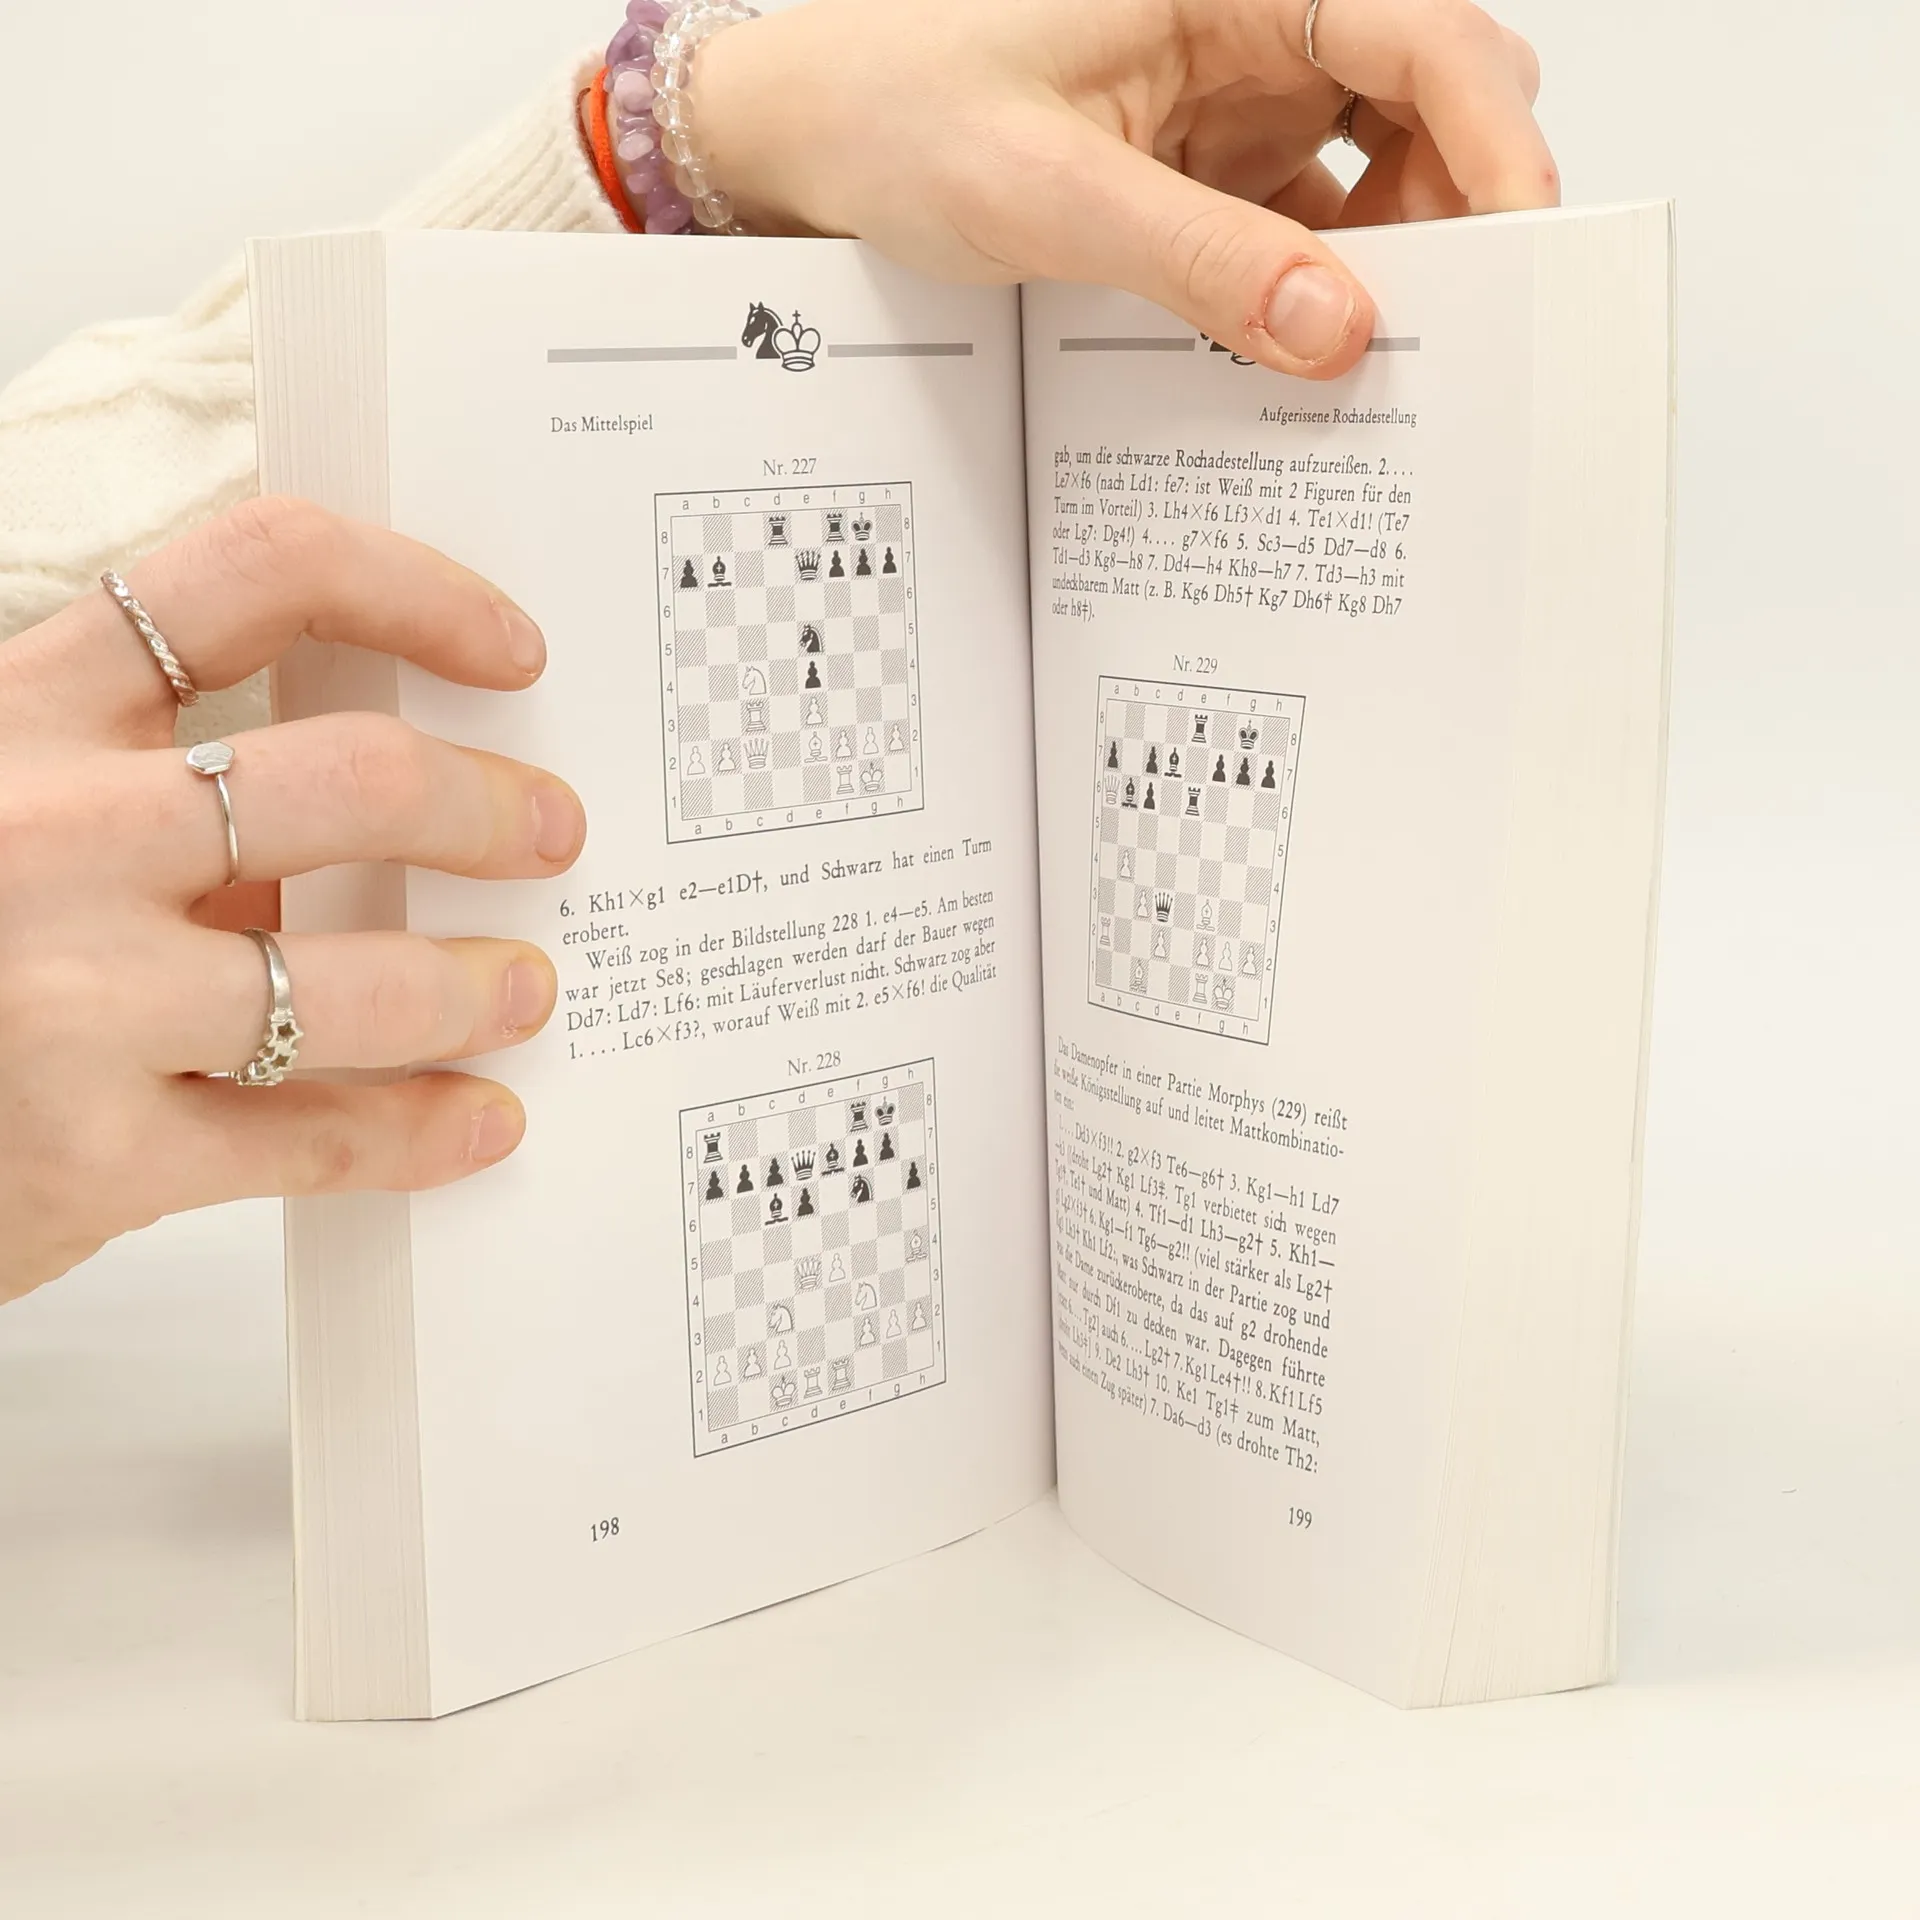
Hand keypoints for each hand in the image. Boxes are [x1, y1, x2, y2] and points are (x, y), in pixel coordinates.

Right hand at [0, 501, 586, 1302]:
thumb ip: (146, 786)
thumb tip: (371, 801)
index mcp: (19, 707)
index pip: (251, 577)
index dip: (415, 593)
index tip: (511, 651)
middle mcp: (47, 832)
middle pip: (350, 779)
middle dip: (488, 808)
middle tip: (550, 831)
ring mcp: (68, 997)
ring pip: (357, 979)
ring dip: (477, 982)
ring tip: (526, 986)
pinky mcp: (90, 1155)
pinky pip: (312, 1141)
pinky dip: (418, 1133)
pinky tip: (480, 1122)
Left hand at [697, 0, 1554, 376]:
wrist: (808, 138)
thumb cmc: (895, 108)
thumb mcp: (1048, 191)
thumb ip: (1197, 259)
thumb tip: (1335, 327)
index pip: (1418, 32)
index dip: (1494, 133)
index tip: (1522, 240)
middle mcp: (1254, 26)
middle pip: (1428, 100)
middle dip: (1451, 207)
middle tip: (1432, 323)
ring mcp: (1239, 102)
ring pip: (1381, 171)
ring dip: (1389, 258)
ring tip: (1354, 352)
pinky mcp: (1212, 170)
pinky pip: (1305, 228)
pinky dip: (1316, 291)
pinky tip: (1295, 352)